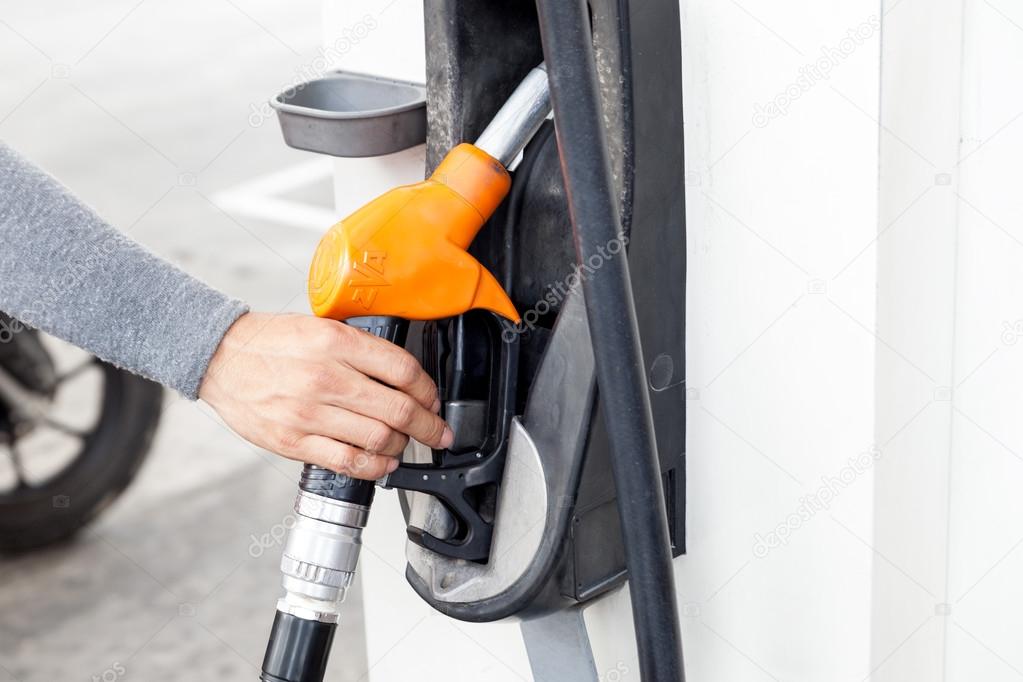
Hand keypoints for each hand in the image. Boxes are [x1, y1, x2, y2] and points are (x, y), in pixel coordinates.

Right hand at [199, 312, 451, 479]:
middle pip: (399, 409)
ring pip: (379, 438)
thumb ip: (359, 349)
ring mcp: (310, 412)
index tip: (433, 400)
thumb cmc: (269, 342)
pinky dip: (375, 467)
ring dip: (403, 446)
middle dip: (429, 426)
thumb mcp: (321, 328)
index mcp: (337, 342)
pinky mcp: (294, 441)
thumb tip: (402, 377)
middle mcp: (326, 377)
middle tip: (438, 432)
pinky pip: (348, 461)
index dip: (428, 390)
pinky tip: (383, 463)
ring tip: (406, 445)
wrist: (219, 358)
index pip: (403, 370)